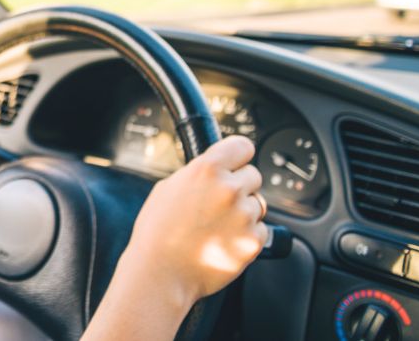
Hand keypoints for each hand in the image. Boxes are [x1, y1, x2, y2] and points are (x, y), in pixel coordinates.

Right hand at [117, 136, 266, 311]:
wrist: (161, 273)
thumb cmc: (157, 232)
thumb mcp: (168, 188)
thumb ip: (197, 174)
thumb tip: (215, 170)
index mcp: (207, 169)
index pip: (243, 146)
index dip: (238, 156)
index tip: (236, 163)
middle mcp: (229, 189)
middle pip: (254, 175)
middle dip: (240, 186)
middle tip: (219, 203)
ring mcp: (244, 216)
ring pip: (259, 203)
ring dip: (244, 212)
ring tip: (217, 226)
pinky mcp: (253, 241)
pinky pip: (261, 229)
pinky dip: (247, 235)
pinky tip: (223, 241)